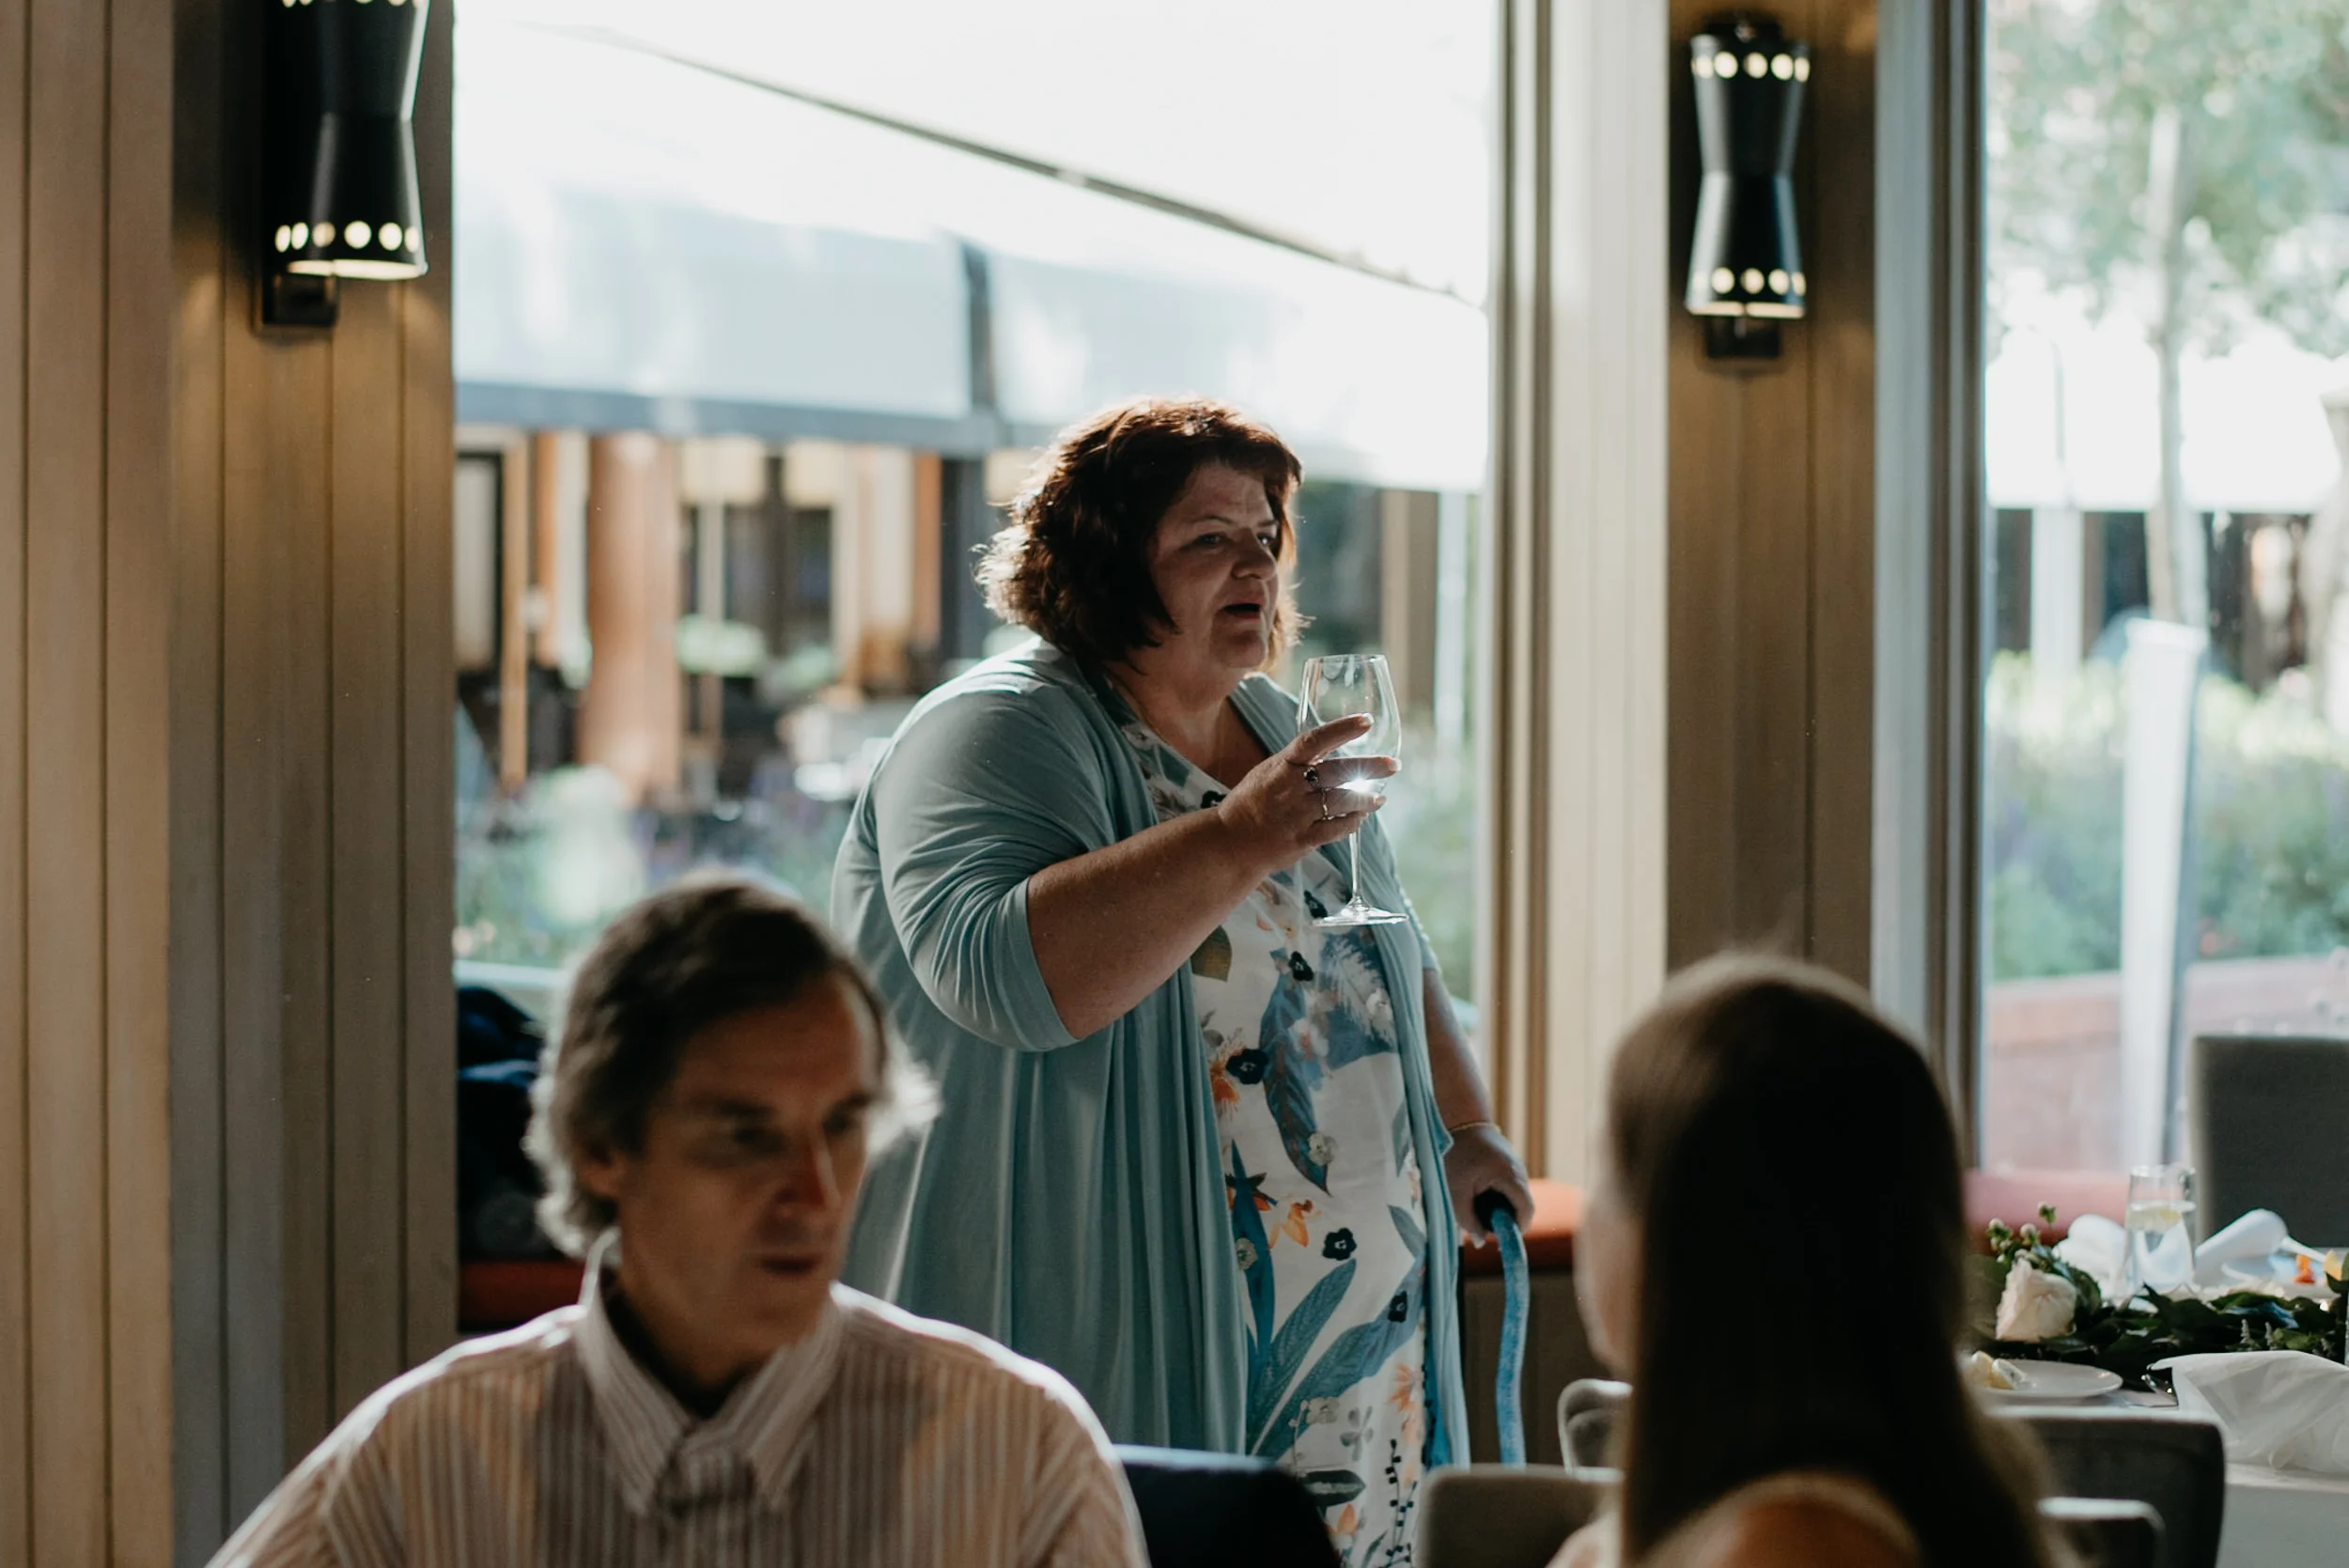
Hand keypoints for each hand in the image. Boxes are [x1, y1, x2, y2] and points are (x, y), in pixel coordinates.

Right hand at [1212, 715, 1394, 874]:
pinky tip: (1361, 817)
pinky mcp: (1302, 839)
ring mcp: (1297, 814)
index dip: (1342, 729)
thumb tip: (1330, 748)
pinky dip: (1353, 822)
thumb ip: (1296, 762)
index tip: (1366, 721)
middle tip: (1393, 765)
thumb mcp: (1267, 772)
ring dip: (1366, 799)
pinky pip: (1337, 829)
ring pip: (1343, 801)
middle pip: (1338, 772)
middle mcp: (1290, 787)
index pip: (1314, 740)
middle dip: (1370, 767)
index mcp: (1281, 765)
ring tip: (1379, 797)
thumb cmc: (1250, 803)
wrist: (1230, 842)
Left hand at [1444, 1122, 1533, 1248]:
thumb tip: (1482, 1242)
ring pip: (1514, 1195)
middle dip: (1504, 1218)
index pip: (1526, 1209)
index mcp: (1509, 1175)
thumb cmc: (1453, 1155)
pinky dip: (1496, 1194)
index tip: (1502, 1239)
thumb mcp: (1456, 1192)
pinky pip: (1508, 1185)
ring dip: (1498, 1206)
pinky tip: (1474, 1189)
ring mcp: (1515, 1164)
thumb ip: (1469, 1220)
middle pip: (1521, 1204)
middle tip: (1481, 1223)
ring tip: (1473, 1201)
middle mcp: (1518, 1169)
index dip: (1518, 1228)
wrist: (1457, 1119)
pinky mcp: (1508, 1162)